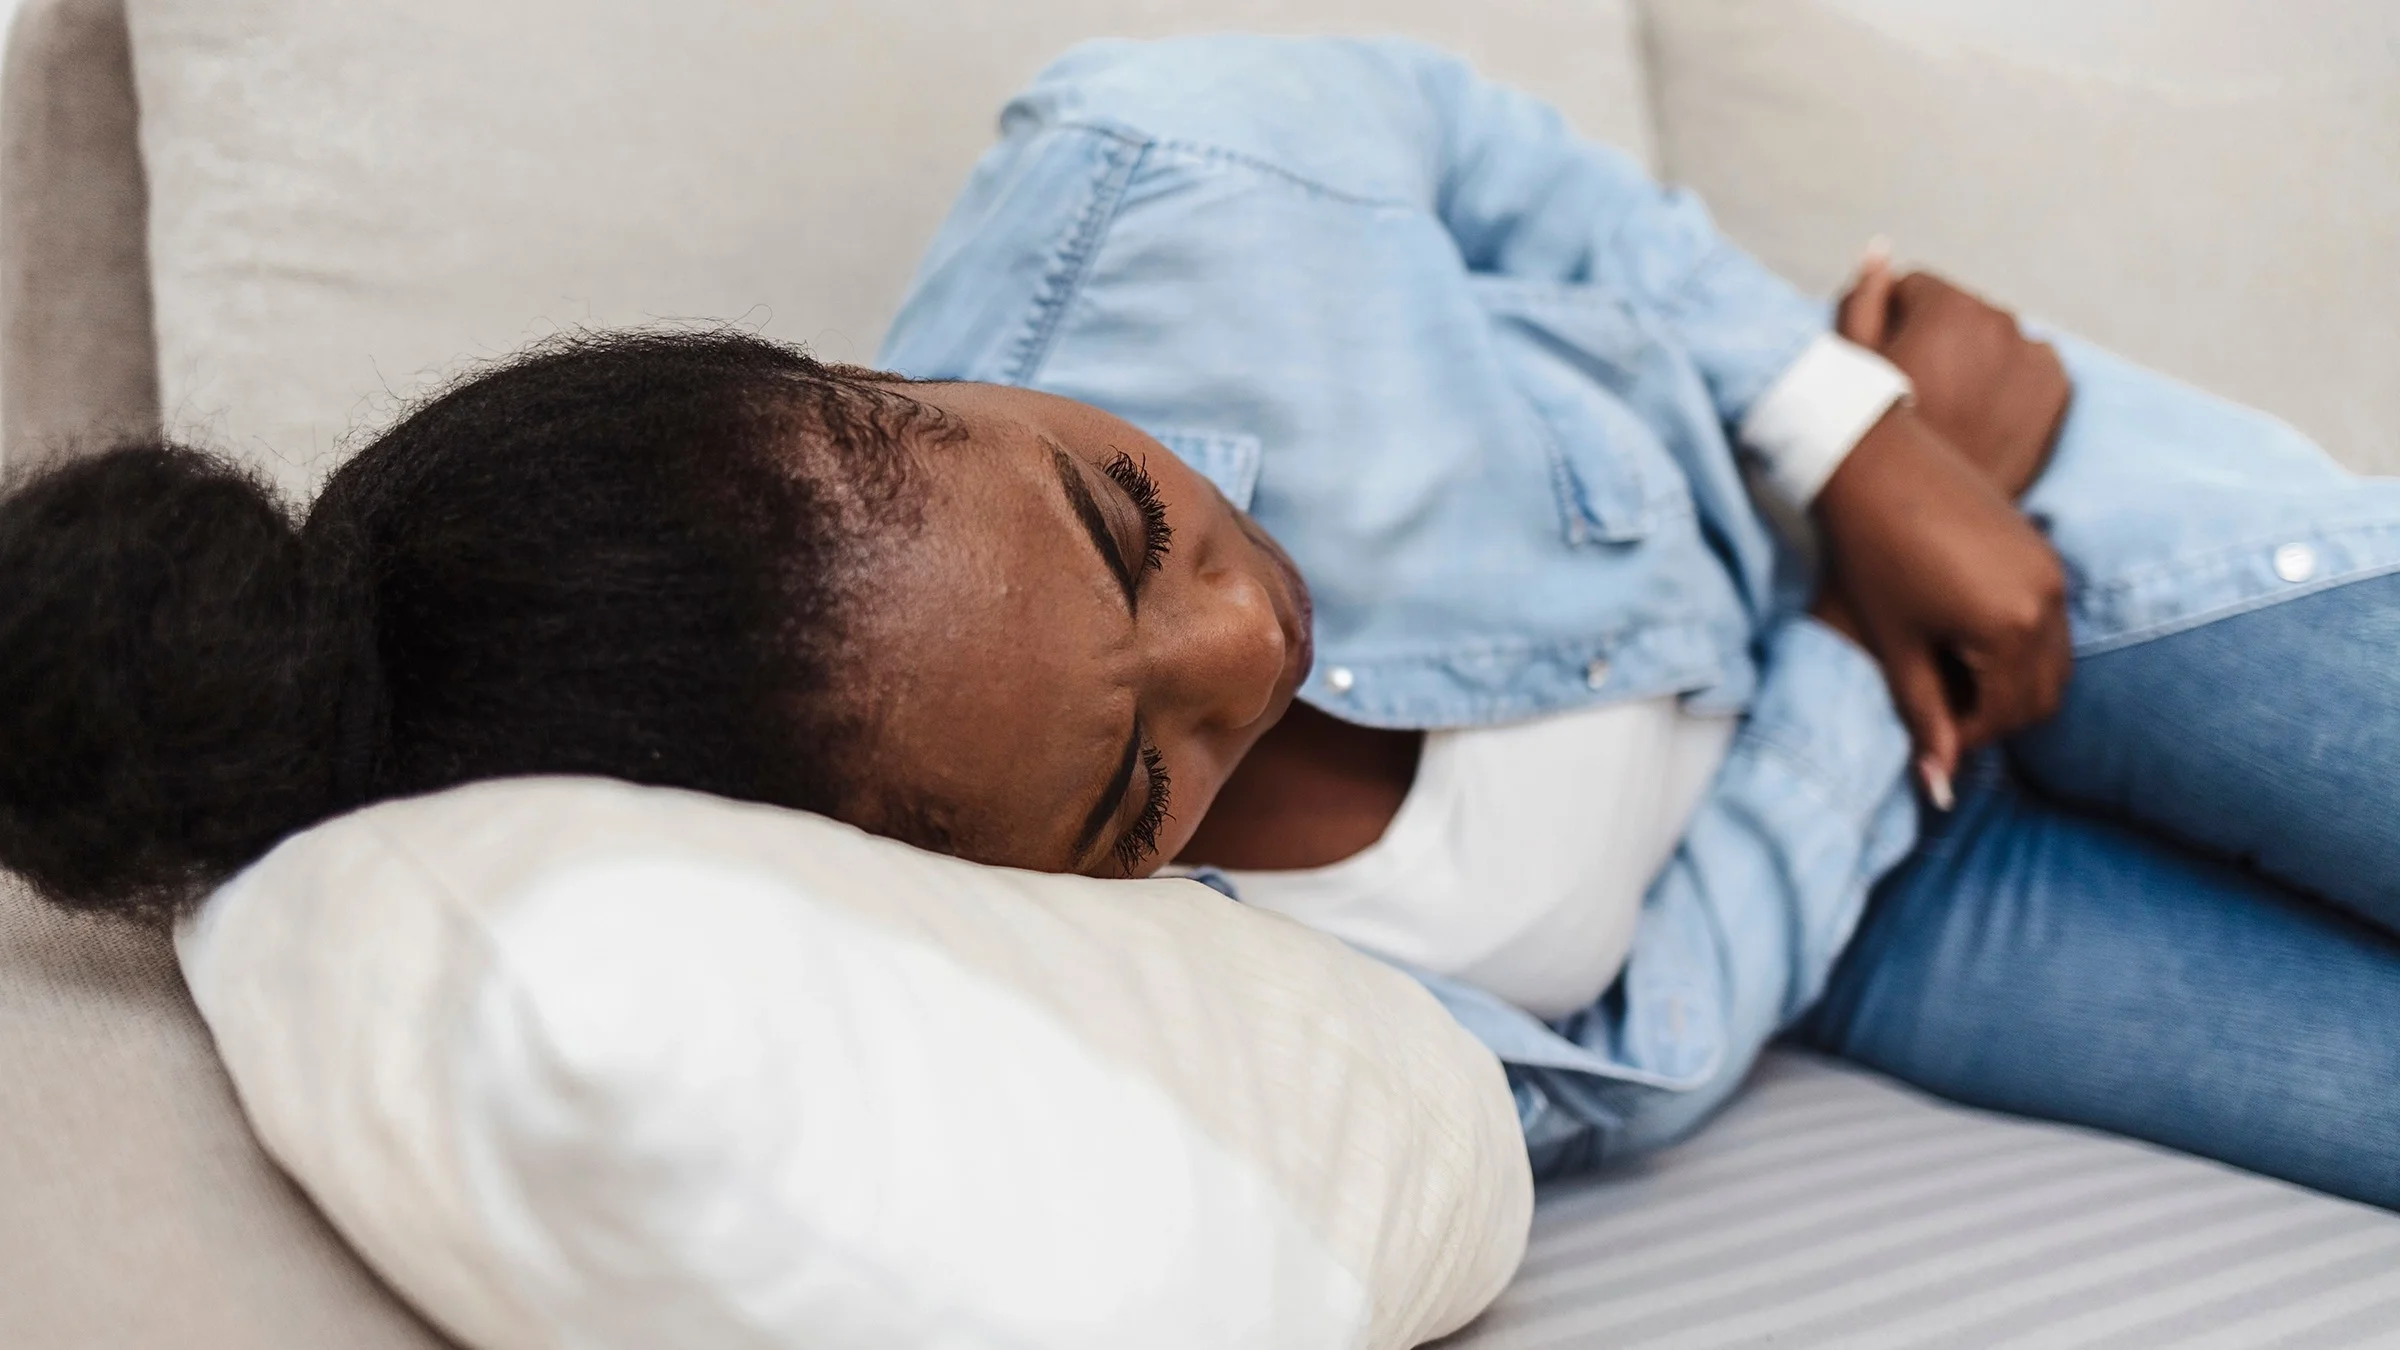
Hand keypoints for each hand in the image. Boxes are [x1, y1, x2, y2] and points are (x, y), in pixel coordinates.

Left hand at [1812, 403, 2071, 806]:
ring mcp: (2051, 573)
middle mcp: (2047, 601)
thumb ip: (1922, 716)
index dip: (1966, 738)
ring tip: (1952, 683)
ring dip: (2012, 685)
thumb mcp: (1894, 644)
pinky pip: (2050, 623)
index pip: (2007, 716)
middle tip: (1943, 718)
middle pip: (2042, 696)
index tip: (1930, 741)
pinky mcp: (2043, 552)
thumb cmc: (1871, 555)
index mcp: (2011, 628)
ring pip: (2053, 662)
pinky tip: (1968, 644)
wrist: (1875, 464)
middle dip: (1997, 718)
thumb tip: (1939, 787)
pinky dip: (2020, 649)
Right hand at [1839, 247, 2070, 500]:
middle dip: (1940, 339)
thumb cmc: (1875, 429)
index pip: (1916, 288)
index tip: (1886, 364)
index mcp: (1950, 304)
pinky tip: (1982, 415)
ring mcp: (2035, 357)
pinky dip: (2009, 384)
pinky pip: (2029, 368)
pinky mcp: (2056, 391)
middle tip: (1918, 392)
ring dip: (1976, 359)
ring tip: (1951, 407)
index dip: (1891, 325)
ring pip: (1995, 340)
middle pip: (1960, 313)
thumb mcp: (1852, 361)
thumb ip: (1864, 297)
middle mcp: (2002, 321)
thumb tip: (1880, 250)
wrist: (1920, 505)